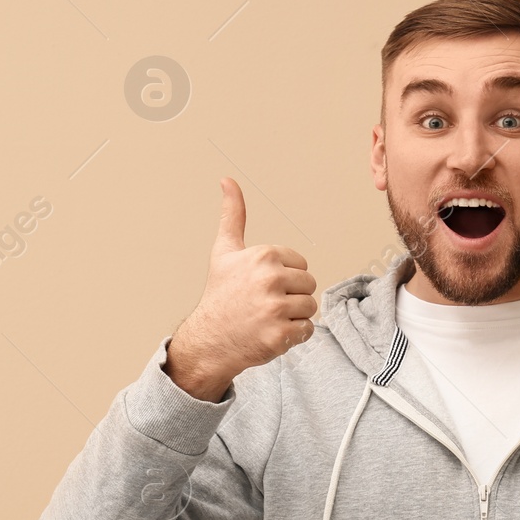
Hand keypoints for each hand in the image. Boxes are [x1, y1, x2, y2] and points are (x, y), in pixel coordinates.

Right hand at [164, 177, 317, 401]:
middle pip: (309, 285)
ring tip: (267, 318)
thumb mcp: (225, 251)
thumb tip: (227, 180)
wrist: (209, 339)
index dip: (284, 277)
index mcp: (263, 256)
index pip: (301, 265)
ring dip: (293, 316)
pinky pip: (307, 330)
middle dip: (292, 296)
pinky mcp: (280, 335)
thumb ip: (233, 215)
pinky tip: (270, 332)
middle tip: (264, 304)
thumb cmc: (220, 295)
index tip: (261, 285)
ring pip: (310, 308)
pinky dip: (293, 335)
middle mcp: (270, 280)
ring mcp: (275, 309)